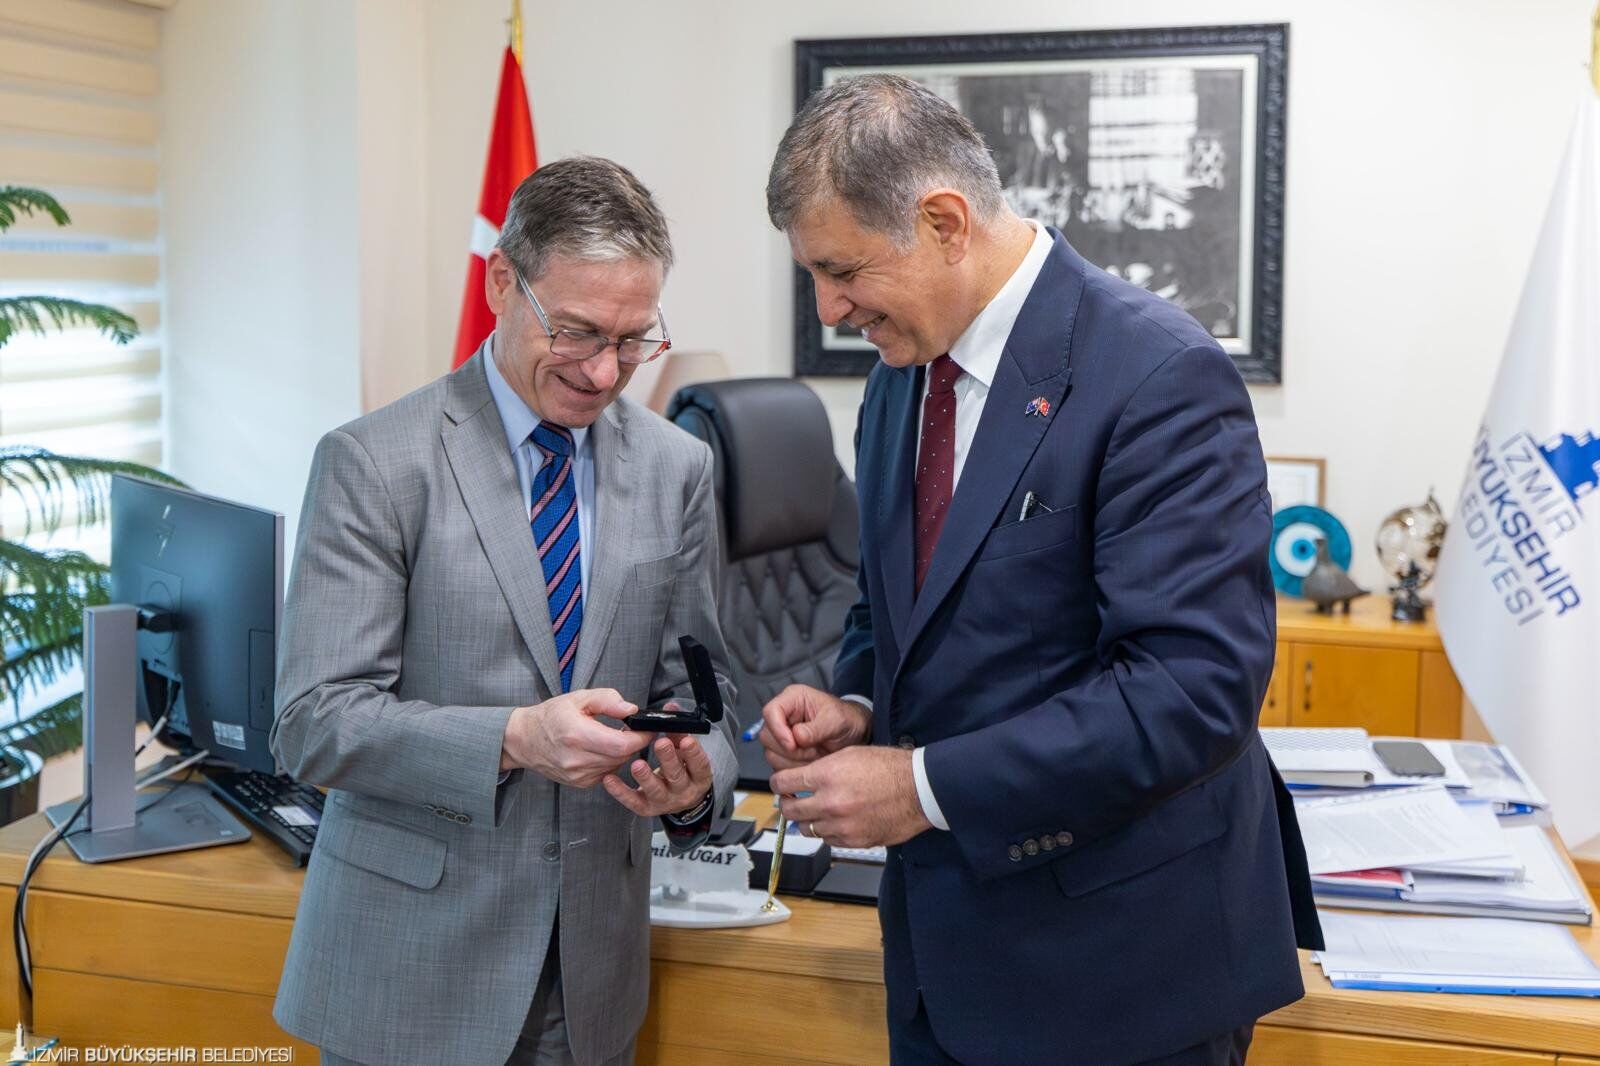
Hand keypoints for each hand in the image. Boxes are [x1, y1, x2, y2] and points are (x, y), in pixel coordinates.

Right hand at [500, 688, 652, 787]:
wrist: (525, 739)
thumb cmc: (551, 716)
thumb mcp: (579, 698)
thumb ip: (607, 700)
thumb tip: (631, 710)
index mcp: (577, 734)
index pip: (622, 744)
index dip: (640, 737)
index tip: (646, 728)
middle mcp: (577, 759)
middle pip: (622, 756)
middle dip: (633, 743)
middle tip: (630, 730)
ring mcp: (578, 775)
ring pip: (617, 766)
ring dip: (622, 753)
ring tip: (612, 737)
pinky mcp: (580, 783)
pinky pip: (607, 773)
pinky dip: (611, 761)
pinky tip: (601, 750)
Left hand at [602, 733, 714, 817]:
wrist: (678, 799)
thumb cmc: (682, 769)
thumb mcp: (684, 751)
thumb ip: (678, 730)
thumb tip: (671, 708)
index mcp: (697, 776)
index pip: (700, 765)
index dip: (694, 753)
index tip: (687, 740)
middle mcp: (684, 791)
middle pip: (677, 776)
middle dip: (668, 759)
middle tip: (660, 743)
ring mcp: (665, 801)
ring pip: (656, 791)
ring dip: (646, 777)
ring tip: (637, 765)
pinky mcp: (646, 808)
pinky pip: (633, 801)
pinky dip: (621, 791)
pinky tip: (610, 780)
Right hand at [759, 684, 870, 770]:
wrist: (854, 734)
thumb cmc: (846, 719)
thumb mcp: (836, 720)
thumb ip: (817, 728)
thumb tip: (797, 736)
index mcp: (793, 699)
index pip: (770, 711)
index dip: (778, 730)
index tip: (793, 744)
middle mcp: (784, 716)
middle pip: (767, 736)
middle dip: (790, 749)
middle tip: (812, 750)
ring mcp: (782, 735)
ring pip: (770, 753)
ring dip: (793, 761)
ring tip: (815, 755)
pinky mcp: (784, 752)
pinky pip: (778, 765)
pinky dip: (794, 769)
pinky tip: (811, 762)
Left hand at [770, 746, 931, 848]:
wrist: (919, 789)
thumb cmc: (890, 768)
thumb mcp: (850, 754)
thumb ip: (821, 769)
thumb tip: (800, 779)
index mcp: (826, 776)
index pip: (783, 782)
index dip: (778, 783)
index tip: (780, 784)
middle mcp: (830, 802)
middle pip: (789, 809)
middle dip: (787, 803)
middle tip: (791, 799)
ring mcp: (841, 825)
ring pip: (806, 828)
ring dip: (807, 819)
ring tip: (816, 810)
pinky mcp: (853, 841)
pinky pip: (827, 840)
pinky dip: (827, 831)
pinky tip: (836, 821)